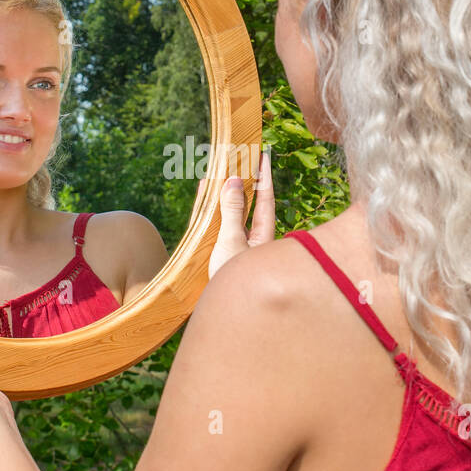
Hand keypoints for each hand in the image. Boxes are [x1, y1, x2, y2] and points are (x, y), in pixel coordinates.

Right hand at [208, 149, 275, 278]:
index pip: (266, 199)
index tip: (263, 154)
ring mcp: (234, 245)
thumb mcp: (231, 242)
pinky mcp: (217, 251)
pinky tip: (205, 190)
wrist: (221, 316)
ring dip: (225, 190)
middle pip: (248, 202)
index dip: (264, 176)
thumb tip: (233, 181)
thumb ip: (231, 212)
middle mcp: (251, 239)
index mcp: (263, 236)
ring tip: (220, 167)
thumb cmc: (232, 280)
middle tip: (241, 155)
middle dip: (244, 180)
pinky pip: (214, 221)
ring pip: (230, 210)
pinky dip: (209, 205)